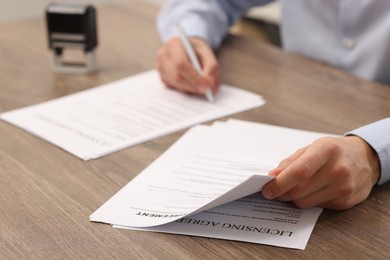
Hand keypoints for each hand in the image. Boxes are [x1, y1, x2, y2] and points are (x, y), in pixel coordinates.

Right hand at [156, 37, 219, 95]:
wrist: (186, 49)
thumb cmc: (196, 51)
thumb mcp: (207, 53)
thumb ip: (212, 67)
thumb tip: (210, 85)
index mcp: (173, 44)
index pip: (181, 64)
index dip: (193, 77)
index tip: (206, 86)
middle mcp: (163, 55)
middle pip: (176, 77)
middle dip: (193, 86)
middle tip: (206, 90)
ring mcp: (160, 68)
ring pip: (175, 85)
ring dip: (190, 89)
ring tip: (202, 86)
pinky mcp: (162, 78)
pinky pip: (174, 88)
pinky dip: (186, 89)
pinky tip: (192, 84)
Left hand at [261, 136, 379, 209]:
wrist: (366, 159)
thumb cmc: (334, 151)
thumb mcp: (313, 147)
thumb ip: (291, 162)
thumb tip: (273, 176)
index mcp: (327, 151)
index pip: (299, 172)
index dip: (280, 183)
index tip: (266, 189)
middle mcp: (338, 170)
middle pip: (299, 190)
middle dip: (281, 193)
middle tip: (273, 191)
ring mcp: (343, 188)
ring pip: (305, 202)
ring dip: (292, 198)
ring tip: (291, 189)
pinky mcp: (345, 202)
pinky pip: (316, 207)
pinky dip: (308, 200)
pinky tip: (312, 191)